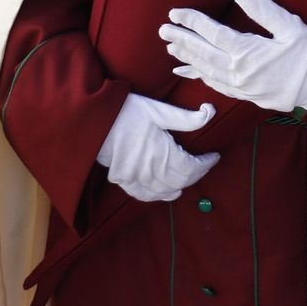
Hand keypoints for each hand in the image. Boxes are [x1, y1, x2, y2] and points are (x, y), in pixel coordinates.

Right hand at [95, 94, 220, 201]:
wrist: (92, 119)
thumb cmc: (126, 111)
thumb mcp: (158, 110)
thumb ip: (186, 118)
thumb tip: (210, 112)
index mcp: (162, 153)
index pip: (191, 168)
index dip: (206, 164)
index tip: (214, 156)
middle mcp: (149, 171)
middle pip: (180, 181)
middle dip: (196, 174)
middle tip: (204, 164)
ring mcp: (134, 178)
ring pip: (164, 192)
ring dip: (179, 186)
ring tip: (189, 177)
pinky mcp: (121, 179)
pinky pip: (143, 195)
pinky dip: (158, 195)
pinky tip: (165, 191)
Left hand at [160, 0, 306, 114]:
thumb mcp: (292, 27)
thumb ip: (264, 10)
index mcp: (249, 52)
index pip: (213, 34)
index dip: (193, 22)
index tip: (176, 13)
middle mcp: (240, 72)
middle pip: (203, 54)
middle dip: (182, 40)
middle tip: (163, 30)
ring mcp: (241, 86)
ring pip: (207, 71)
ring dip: (187, 58)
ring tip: (171, 48)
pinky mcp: (245, 95)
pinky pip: (216, 85)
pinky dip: (200, 77)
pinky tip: (190, 71)